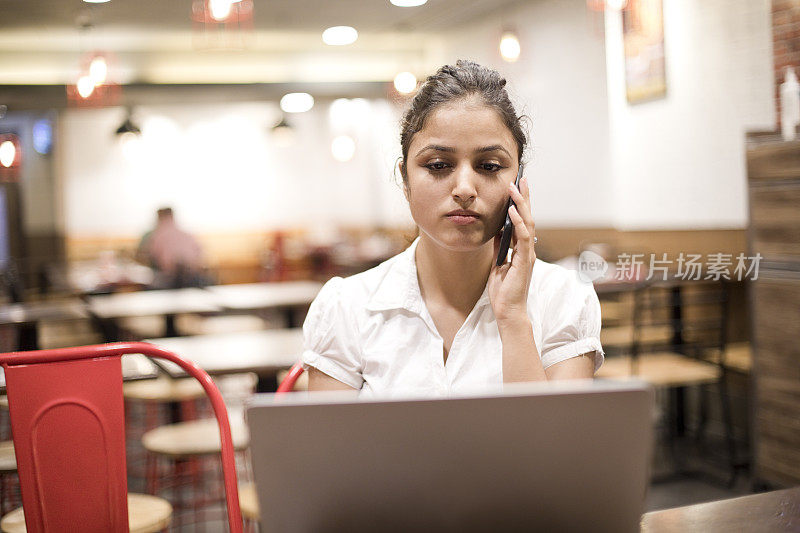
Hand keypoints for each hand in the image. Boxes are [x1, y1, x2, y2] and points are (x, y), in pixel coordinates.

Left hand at [487, 175, 536, 322]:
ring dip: (521, 204)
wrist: (508, 310)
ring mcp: (528, 254)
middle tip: (521, 178)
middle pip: (528, 217)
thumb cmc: (504, 290)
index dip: (520, 203)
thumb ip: (500, 247)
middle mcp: (528, 249)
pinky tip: (512, 211)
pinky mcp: (525, 261)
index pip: (523, 221)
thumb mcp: (498, 263)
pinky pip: (522, 237)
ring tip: (515, 187)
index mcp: (522, 249)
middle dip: (524, 197)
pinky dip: (518, 222)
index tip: (516, 186)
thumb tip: (496, 230)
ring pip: (528, 223)